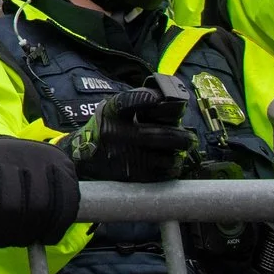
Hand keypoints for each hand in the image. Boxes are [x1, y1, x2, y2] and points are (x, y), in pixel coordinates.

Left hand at [0, 135, 78, 256]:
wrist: (4, 155)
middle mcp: (6, 150)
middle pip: (10, 206)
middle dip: (2, 235)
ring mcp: (36, 155)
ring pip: (39, 208)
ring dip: (28, 234)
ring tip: (16, 238)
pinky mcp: (61, 164)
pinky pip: (64, 205)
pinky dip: (54, 228)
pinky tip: (43, 237)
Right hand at [67, 87, 197, 183]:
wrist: (83, 157)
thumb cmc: (107, 128)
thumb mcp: (113, 110)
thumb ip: (137, 102)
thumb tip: (170, 99)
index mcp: (111, 113)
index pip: (126, 103)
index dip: (142, 99)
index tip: (158, 99)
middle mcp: (115, 134)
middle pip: (155, 135)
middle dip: (179, 137)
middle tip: (190, 138)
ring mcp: (123, 156)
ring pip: (163, 157)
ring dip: (177, 154)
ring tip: (182, 151)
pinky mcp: (131, 174)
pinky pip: (161, 173)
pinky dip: (171, 168)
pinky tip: (172, 163)